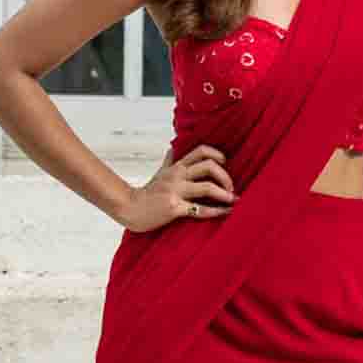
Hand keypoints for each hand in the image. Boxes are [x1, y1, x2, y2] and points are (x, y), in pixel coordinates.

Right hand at [119, 145, 236, 230]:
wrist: (129, 208)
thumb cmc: (146, 193)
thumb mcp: (158, 173)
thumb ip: (168, 162)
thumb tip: (171, 149)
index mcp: (176, 167)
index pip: (201, 151)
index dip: (217, 154)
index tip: (225, 163)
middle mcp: (177, 176)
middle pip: (208, 166)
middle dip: (225, 176)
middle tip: (232, 187)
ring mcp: (175, 191)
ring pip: (206, 187)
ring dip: (224, 194)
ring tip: (233, 200)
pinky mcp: (174, 208)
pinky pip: (199, 209)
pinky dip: (215, 212)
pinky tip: (224, 213)